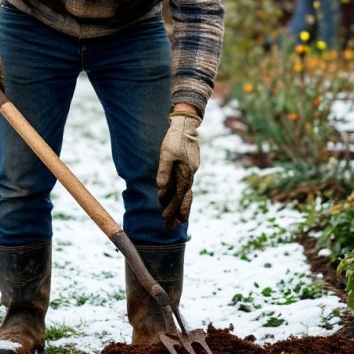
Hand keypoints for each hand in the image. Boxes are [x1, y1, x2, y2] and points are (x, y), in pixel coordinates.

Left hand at [156, 111, 200, 229]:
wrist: (187, 125)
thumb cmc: (174, 139)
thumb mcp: (166, 154)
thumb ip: (164, 172)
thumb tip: (161, 190)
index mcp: (185, 173)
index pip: (178, 195)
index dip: (171, 207)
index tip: (164, 218)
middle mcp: (190, 174)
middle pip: (185, 198)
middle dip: (179, 213)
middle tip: (172, 227)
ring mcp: (191, 171)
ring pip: (187, 193)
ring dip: (182, 206)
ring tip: (180, 220)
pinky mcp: (189, 167)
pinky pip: (187, 185)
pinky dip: (184, 196)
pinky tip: (181, 200)